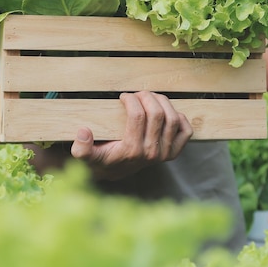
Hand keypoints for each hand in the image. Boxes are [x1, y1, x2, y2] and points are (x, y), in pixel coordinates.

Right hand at [70, 91, 192, 180]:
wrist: (115, 172)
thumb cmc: (102, 159)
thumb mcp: (86, 156)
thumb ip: (81, 148)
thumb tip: (83, 132)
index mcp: (131, 150)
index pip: (138, 116)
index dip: (131, 100)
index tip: (123, 96)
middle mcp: (151, 153)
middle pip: (158, 114)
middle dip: (147, 97)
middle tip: (137, 94)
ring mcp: (165, 153)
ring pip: (173, 119)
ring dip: (163, 102)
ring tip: (150, 98)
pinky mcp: (174, 152)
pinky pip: (185, 131)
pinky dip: (180, 118)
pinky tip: (166, 112)